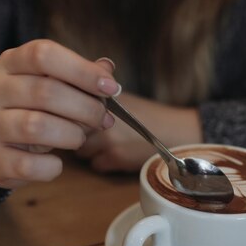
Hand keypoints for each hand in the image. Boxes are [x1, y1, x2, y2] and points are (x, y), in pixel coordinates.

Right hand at [0, 40, 120, 188]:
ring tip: (79, 139)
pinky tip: (57, 163)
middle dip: (86, 108)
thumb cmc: (33, 112)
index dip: (82, 70)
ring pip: (35, 126)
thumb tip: (106, 69)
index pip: (43, 55)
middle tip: (103, 120)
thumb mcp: (54, 87)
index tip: (111, 88)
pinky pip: (28, 165)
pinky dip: (51, 167)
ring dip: (71, 135)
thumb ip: (80, 77)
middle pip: (45, 91)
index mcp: (10, 63)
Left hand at [76, 92, 203, 171]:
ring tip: (106, 143)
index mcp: (104, 95)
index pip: (70, 105)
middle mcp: (103, 114)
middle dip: (78, 131)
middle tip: (93, 131)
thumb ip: (95, 91)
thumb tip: (70, 81)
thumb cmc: (147, 115)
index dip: (70, 112)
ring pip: (80, 148)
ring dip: (89, 148)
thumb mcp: (121, 97)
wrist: (175, 131)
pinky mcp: (116, 157)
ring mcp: (108, 137)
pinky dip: (103, 162)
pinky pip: (95, 164)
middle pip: (71, 127)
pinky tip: (116, 154)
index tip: (77, 116)